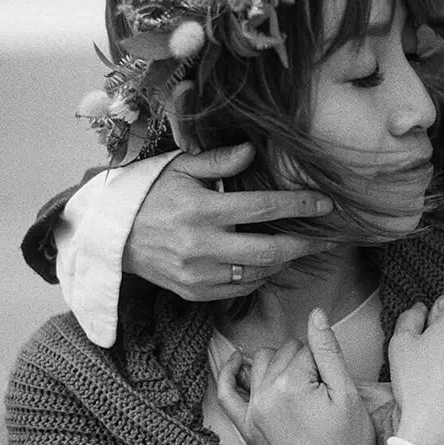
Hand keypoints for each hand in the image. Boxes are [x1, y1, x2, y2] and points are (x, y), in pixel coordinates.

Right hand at [122, 144, 334, 299]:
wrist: (114, 237)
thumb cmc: (151, 195)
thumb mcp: (179, 168)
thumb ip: (217, 160)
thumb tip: (252, 151)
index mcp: (202, 211)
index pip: (263, 208)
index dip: (299, 206)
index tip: (326, 203)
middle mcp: (202, 246)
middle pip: (270, 251)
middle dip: (305, 244)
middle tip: (329, 238)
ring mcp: (199, 274)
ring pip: (258, 273)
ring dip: (284, 261)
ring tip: (301, 247)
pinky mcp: (195, 293)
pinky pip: (240, 288)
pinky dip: (259, 276)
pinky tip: (268, 262)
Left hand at [217, 309, 373, 444]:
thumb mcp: (346, 394)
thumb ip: (328, 350)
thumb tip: (316, 313)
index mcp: (290, 385)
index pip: (308, 349)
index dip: (326, 363)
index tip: (335, 386)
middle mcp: (264, 395)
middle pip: (284, 354)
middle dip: (304, 362)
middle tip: (324, 389)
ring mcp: (251, 413)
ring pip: (260, 364)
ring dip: (278, 363)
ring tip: (300, 379)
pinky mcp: (246, 429)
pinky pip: (226, 393)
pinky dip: (228, 373)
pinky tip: (235, 361)